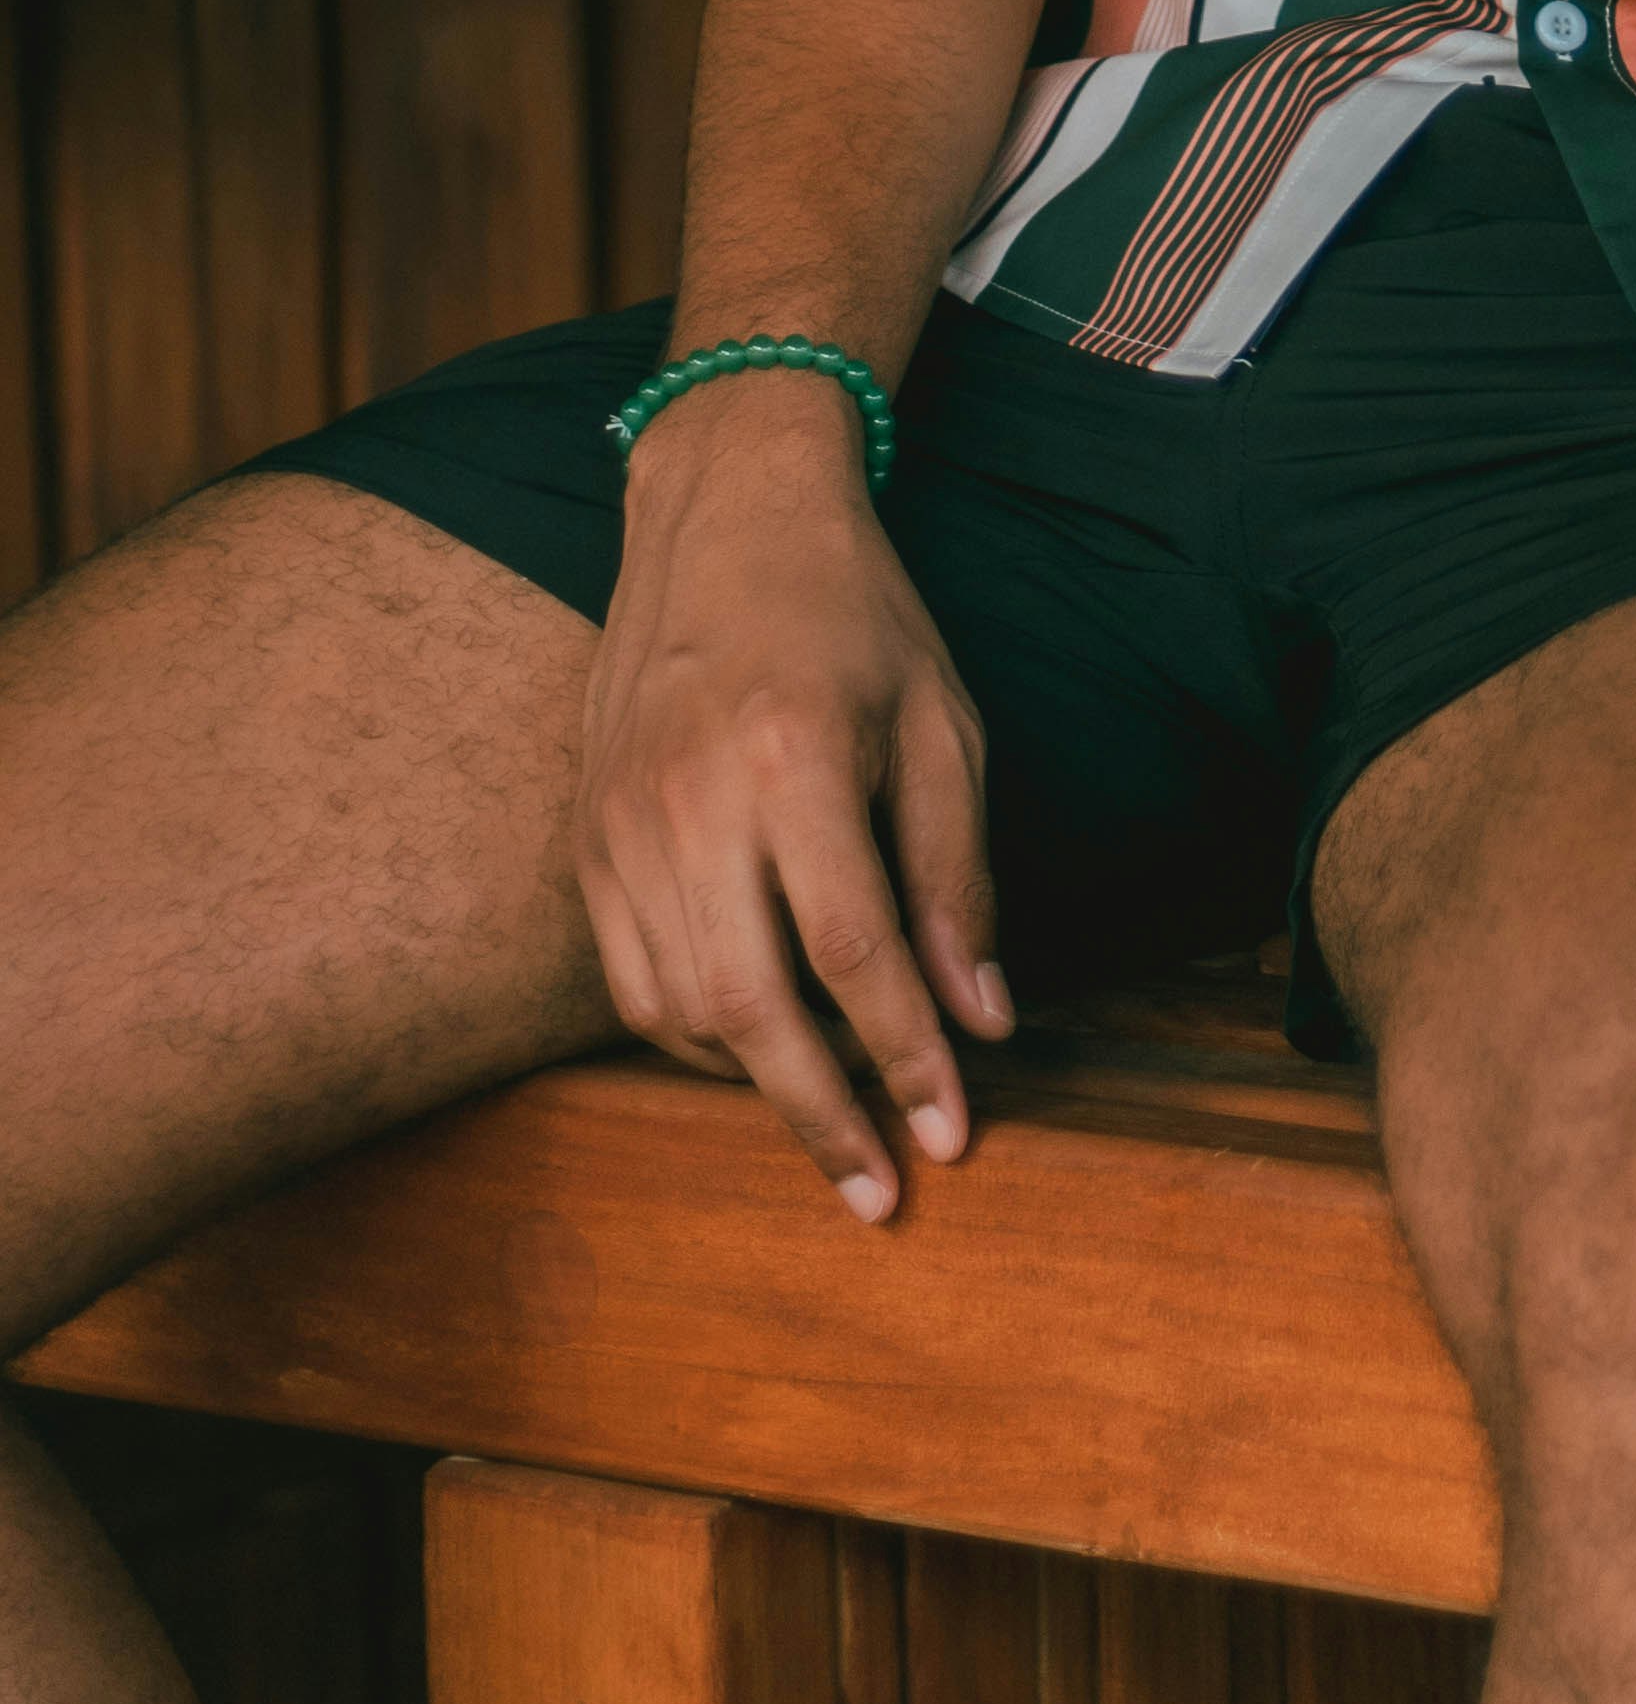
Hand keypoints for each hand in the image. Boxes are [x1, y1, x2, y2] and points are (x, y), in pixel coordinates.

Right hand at [574, 376, 1012, 1217]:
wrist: (721, 511)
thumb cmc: (853, 612)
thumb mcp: (941, 722)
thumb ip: (958, 875)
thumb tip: (981, 1021)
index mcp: (792, 756)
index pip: (854, 953)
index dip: (906, 1059)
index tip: (954, 1135)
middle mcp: (689, 797)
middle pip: (750, 1007)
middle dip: (822, 1117)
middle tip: (882, 1191)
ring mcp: (621, 820)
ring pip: (679, 1009)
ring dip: (757, 1087)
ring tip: (834, 1124)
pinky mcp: (586, 834)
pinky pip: (629, 978)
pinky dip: (693, 1038)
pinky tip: (757, 1049)